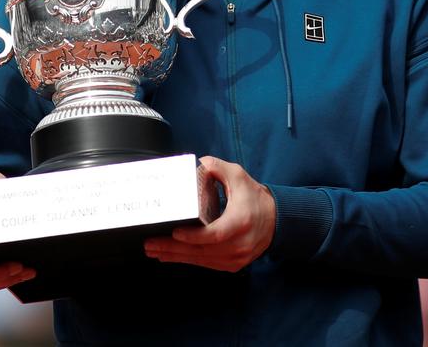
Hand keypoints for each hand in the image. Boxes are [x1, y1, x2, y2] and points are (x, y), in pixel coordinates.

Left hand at [143, 156, 275, 271]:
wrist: (276, 221)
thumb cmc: (256, 198)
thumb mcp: (240, 177)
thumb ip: (220, 168)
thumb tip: (202, 162)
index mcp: (241, 222)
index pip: (215, 235)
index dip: (193, 237)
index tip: (175, 232)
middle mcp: (239, 244)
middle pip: (202, 251)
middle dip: (173, 249)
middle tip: (151, 244)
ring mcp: (236, 258)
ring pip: (201, 260)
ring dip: (175, 257)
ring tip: (154, 251)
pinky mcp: (232, 265)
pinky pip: (206, 264)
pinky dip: (188, 260)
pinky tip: (171, 256)